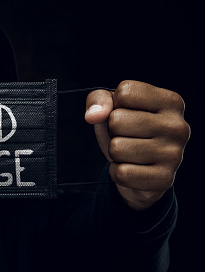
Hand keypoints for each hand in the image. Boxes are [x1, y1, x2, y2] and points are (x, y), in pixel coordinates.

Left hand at [85, 80, 189, 210]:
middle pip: (117, 120)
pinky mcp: (164, 179)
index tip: (127, 114)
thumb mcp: (112, 108)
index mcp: (171, 102)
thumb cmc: (127, 131)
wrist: (140, 170)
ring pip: (117, 148)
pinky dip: (117, 173)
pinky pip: (122, 173)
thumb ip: (99, 99)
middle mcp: (178, 126)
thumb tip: (93, 115)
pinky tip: (132, 169)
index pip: (125, 92)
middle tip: (127, 137)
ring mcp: (174, 155)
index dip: (115, 105)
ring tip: (130, 153)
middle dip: (112, 131)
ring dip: (115, 153)